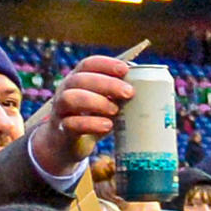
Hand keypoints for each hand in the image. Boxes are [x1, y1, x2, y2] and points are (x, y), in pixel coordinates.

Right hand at [28, 53, 135, 172]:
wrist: (66, 145)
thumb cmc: (91, 119)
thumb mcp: (105, 104)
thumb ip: (118, 95)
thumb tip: (149, 87)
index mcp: (78, 80)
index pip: (88, 64)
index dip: (106, 64)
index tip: (126, 69)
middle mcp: (65, 91)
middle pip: (80, 79)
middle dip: (106, 83)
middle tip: (129, 92)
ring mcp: (60, 110)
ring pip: (70, 99)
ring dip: (95, 102)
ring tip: (115, 110)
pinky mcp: (62, 130)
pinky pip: (71, 124)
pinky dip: (90, 124)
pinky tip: (107, 126)